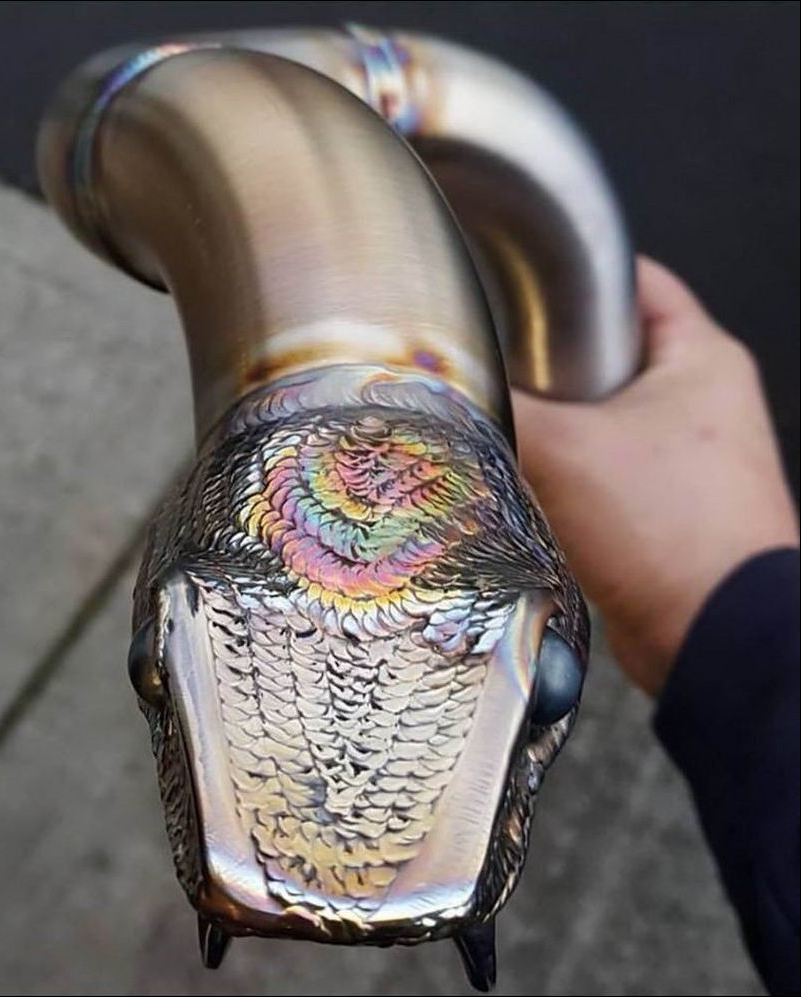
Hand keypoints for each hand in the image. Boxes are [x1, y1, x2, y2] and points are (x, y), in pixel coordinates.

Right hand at [513, 257, 797, 695]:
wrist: (715, 634)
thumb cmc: (668, 525)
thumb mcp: (567, 450)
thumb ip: (499, 408)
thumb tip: (439, 386)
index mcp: (701, 358)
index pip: (637, 281)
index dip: (575, 273)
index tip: (517, 279)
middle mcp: (702, 401)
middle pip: (608, 352)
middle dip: (548, 358)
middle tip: (491, 363)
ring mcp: (686, 457)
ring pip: (601, 417)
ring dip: (553, 423)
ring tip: (496, 423)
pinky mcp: (664, 507)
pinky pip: (603, 469)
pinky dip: (566, 472)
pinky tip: (522, 480)